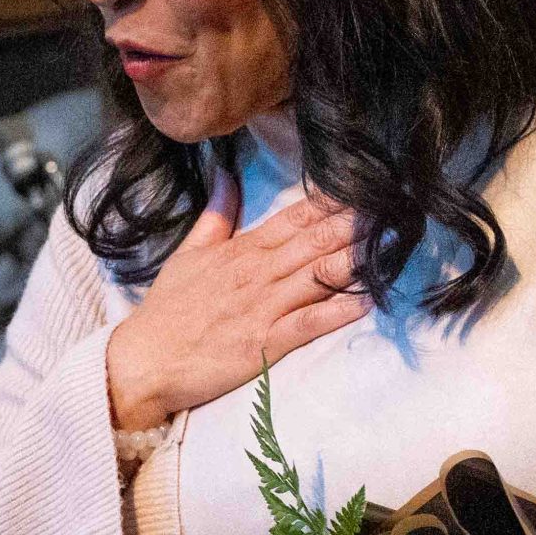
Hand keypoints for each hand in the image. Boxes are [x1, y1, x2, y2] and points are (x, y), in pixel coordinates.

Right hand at [103, 193, 368, 431]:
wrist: (143, 361)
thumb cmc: (167, 312)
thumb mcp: (188, 253)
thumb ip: (215, 215)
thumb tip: (225, 173)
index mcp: (241, 251)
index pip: (295, 218)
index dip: (332, 202)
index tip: (364, 185)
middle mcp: (256, 273)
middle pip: (314, 241)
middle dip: (355, 223)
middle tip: (392, 206)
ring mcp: (261, 308)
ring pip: (316, 276)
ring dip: (355, 259)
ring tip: (391, 244)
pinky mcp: (263, 343)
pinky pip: (307, 324)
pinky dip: (336, 312)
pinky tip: (366, 302)